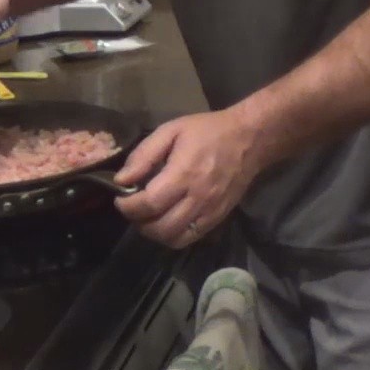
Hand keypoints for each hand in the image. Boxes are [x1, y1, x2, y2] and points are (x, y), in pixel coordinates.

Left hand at [112, 109, 260, 246]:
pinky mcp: (218, 217)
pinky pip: (191, 238)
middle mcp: (197, 197)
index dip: (128, 206)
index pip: (149, 203)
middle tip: (133, 209)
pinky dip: (173, 236)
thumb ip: (144, 155)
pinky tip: (168, 221)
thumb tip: (122, 180)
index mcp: (184, 174)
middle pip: (160, 227)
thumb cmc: (208, 131)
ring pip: (174, 238)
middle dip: (138, 222)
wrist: (249, 139)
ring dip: (154, 233)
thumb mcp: (172, 131)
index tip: (120, 198)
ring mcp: (210, 211)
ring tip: (148, 218)